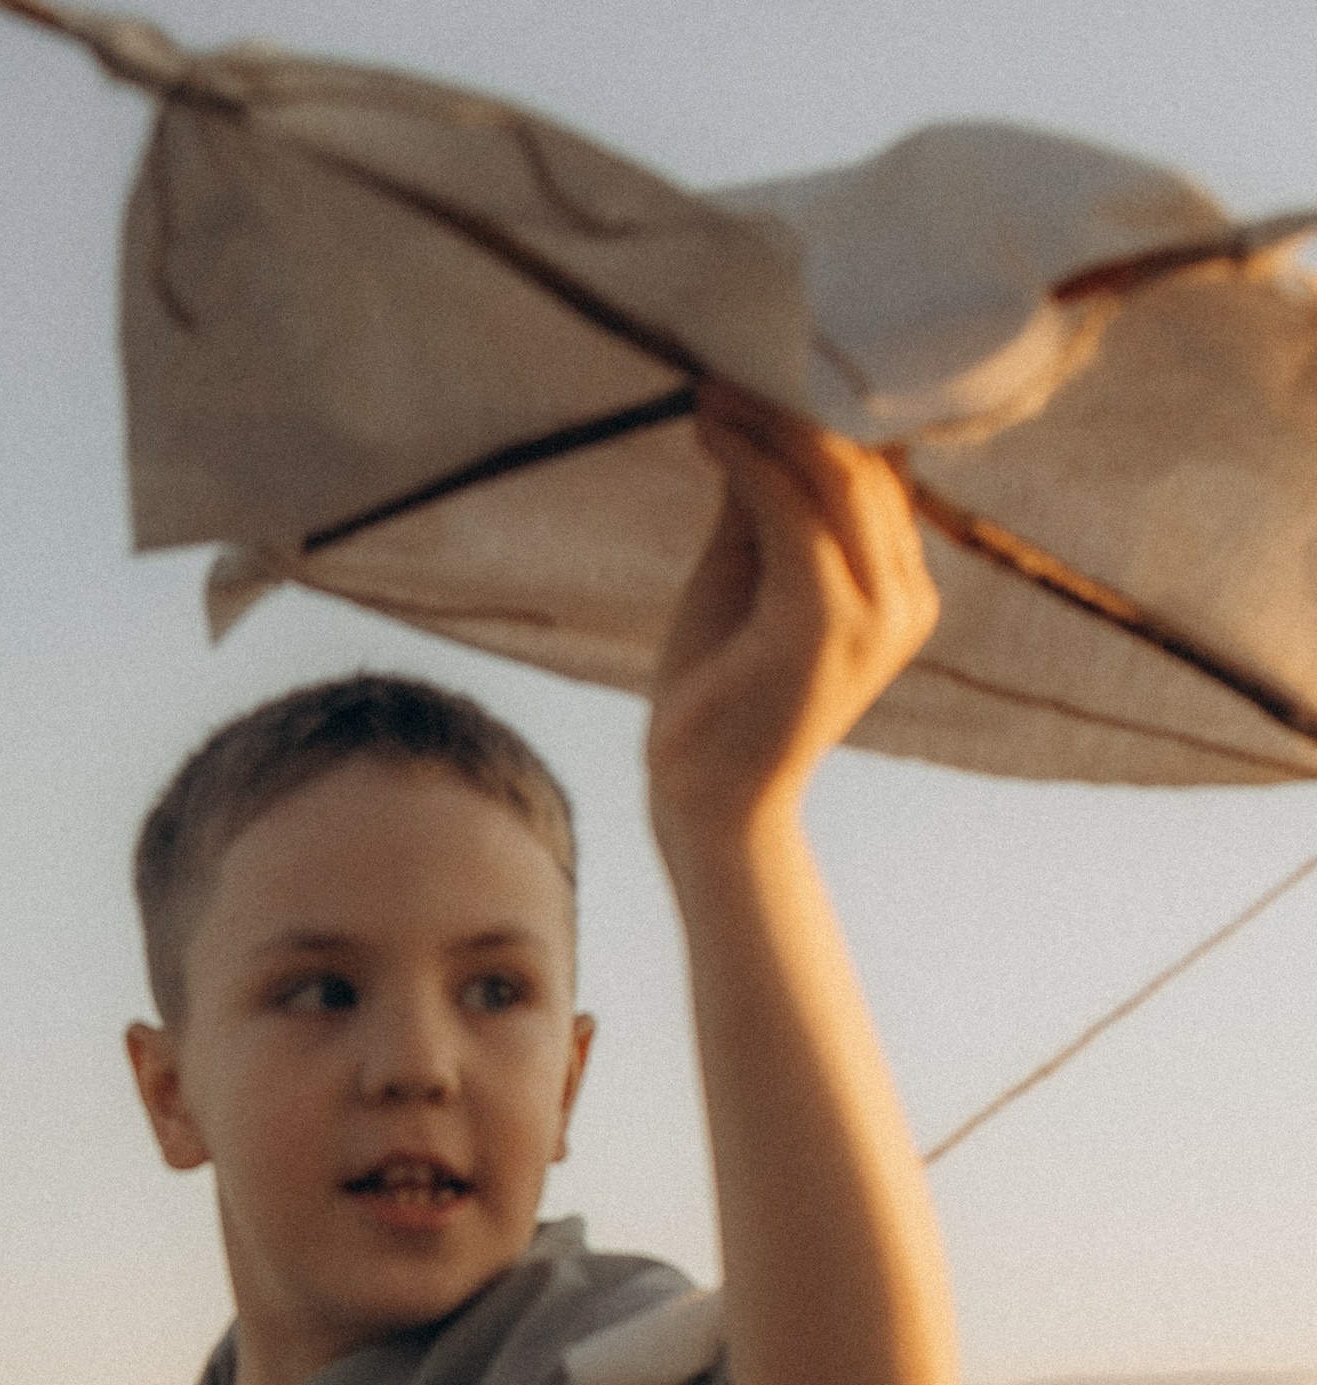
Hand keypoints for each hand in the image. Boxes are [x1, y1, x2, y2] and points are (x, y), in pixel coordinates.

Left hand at [647, 391, 936, 842]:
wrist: (709, 803)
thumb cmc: (719, 695)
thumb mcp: (747, 574)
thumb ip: (766, 500)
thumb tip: (757, 404)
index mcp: (900, 586)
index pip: (882, 472)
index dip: (831, 407)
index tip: (770, 355)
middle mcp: (905, 595)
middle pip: (865, 463)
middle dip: (795, 401)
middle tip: (732, 353)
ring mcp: (877, 611)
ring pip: (835, 477)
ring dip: (767, 420)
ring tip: (712, 384)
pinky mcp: (829, 622)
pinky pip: (792, 511)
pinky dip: (748, 460)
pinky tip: (708, 428)